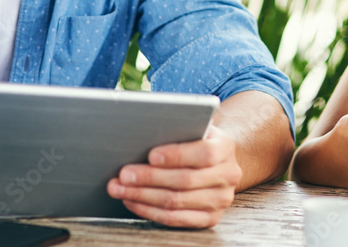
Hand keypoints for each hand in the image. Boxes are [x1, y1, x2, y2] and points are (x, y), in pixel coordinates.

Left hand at [106, 125, 241, 227]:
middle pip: (185, 180)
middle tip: (123, 174)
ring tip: (120, 189)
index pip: (204, 153)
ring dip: (143, 196)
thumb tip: (145, 130)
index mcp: (225, 147)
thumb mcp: (194, 128)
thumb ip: (178, 128)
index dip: (176, 155)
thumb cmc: (195, 141)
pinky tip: (132, 201)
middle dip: (149, 178)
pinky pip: (175, 219)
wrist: (215, 162)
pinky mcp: (210, 218)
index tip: (151, 155)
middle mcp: (228, 175)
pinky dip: (149, 211)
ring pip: (176, 202)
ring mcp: (221, 199)